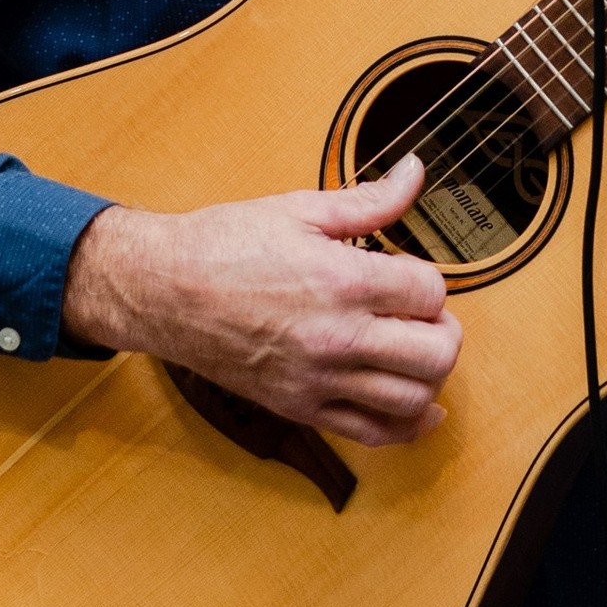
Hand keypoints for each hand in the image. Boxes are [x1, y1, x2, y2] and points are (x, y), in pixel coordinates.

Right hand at [59, 153, 458, 450]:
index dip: (427, 280)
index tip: (406, 275)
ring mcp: (319, 378)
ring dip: (430, 376)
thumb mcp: (300, 209)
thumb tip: (414, 173)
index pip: (430, 292)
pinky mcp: (300, 406)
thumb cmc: (223, 245)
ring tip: (415, 351)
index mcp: (342, 281)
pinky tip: (420, 409)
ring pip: (413, 399)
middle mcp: (336, 337)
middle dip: (443, 330)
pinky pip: (373, 433)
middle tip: (425, 316)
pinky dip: (407, 426)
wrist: (163, 289)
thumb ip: (369, 200)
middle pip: (436, 353)